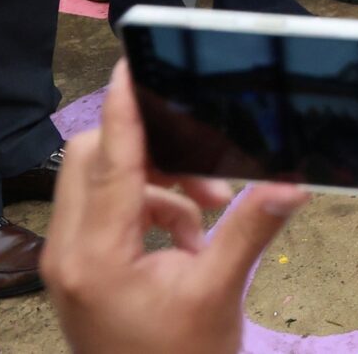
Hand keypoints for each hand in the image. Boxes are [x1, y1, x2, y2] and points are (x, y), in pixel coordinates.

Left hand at [44, 62, 306, 353]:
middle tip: (207, 166)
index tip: (132, 63)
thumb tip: (291, 181)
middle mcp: (68, 253)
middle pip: (92, 161)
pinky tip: (191, 238)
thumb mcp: (218, 294)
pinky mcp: (78, 275)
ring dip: (155, 182)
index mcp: (96, 255)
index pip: (110, 161)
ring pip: (98, 186)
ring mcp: (67, 266)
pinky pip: (103, 215)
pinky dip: (146, 210)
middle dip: (150, 149)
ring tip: (210, 209)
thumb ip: (248, 228)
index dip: (125, 110)